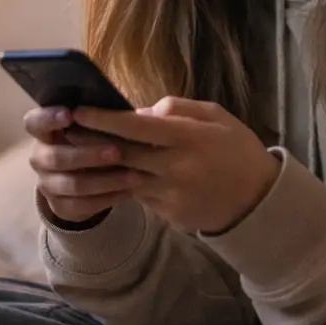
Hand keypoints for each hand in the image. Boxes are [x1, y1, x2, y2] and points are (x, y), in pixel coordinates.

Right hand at [24, 106, 143, 223]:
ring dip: (106, 181)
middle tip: (117, 152)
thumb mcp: (89, 127)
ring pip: (73, 185)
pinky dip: (108, 198)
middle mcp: (39, 158)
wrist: (80, 179)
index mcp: (43, 132)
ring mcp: (47, 184)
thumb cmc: (89, 142)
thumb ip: (99, 118)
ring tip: (135, 176)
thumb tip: (136, 111)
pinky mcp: (59, 206)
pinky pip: (82, 205)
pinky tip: (129, 192)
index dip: (49, 118)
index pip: (34, 122)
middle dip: (88, 155)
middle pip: (57, 158)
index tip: (71, 114)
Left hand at [70, 97, 280, 232]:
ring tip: (79, 153)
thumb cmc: (237, 150)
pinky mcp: (169, 215)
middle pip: (122, 154)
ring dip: (100, 167)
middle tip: (65, 131)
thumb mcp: (216, 117)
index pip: (135, 127)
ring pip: (125, 178)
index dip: (102, 119)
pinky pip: (139, 196)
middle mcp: (176, 168)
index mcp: (188, 138)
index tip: (77, 111)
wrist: (260, 201)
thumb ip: (178, 109)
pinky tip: (111, 175)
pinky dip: (125, 184)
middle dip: (90, 142)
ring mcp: (171, 195)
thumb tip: (141, 111)